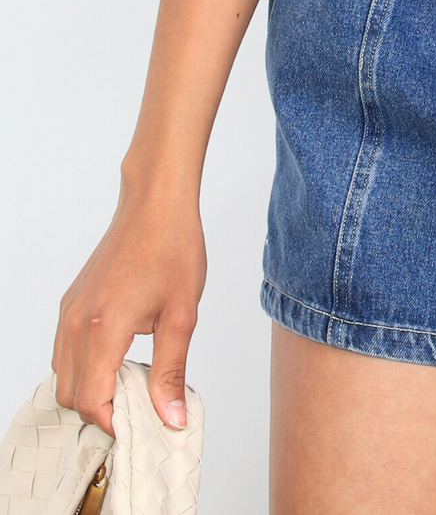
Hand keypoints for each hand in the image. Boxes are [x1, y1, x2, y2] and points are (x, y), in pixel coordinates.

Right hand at [52, 176, 206, 437]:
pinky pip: (64, 351)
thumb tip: (171, 418)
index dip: (116, 423)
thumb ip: (171, 372)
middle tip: (141, 404)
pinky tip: (120, 355)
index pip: (91, 402)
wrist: (156, 203)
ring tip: (133, 379)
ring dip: (91, 388)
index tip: (143, 423)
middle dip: (101, 410)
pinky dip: (84, 366)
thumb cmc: (172, 249)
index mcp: (103, 329)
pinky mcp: (71, 303)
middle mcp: (76, 324)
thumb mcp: (181, 316)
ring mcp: (69, 312)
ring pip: (63, 375)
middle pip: (70, 396)